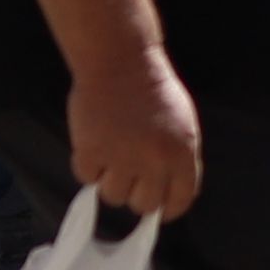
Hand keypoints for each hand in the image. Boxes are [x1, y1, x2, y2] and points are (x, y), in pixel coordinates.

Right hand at [72, 46, 205, 219]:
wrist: (120, 61)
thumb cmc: (153, 89)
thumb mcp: (183, 124)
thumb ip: (180, 159)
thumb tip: (174, 192)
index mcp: (182, 153)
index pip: (179, 200)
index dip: (168, 208)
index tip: (160, 207)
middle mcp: (153, 161)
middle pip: (143, 205)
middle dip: (137, 194)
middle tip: (130, 175)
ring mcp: (120, 158)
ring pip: (113, 196)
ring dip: (110, 181)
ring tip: (111, 156)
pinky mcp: (90, 151)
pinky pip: (86, 178)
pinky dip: (88, 166)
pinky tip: (94, 145)